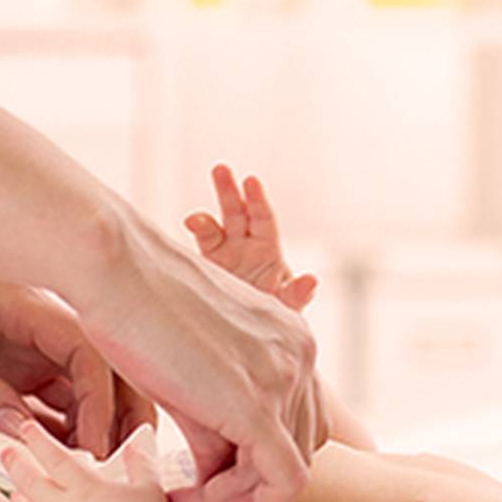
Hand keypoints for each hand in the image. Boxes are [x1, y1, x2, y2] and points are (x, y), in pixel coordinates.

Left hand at [0, 247, 154, 454]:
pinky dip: (67, 430)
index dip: (100, 403)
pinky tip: (61, 463)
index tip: (94, 450)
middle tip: (119, 467)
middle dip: (122, 416)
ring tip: (94, 473)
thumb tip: (18, 430)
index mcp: (22, 305)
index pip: (87, 352)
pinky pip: (57, 399)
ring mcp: (33, 345)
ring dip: (98, 427)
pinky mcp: (20, 365)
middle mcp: (39, 324)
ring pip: (88, 388)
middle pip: (107, 369)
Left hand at [0, 418, 167, 501]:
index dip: (36, 439)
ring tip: (12, 499)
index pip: (53, 456)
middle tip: (6, 454)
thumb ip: (141, 464)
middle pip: (29, 483)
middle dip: (15, 465)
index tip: (26, 428)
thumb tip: (137, 448)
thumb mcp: (149, 488)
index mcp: (84, 487)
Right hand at [78, 206, 327, 501]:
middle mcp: (300, 353)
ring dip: (234, 501)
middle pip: (299, 448)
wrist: (111, 267)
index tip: (205, 480)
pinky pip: (278, 483)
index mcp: (288, 336)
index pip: (297, 420)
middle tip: (190, 499)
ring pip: (288, 473)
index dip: (256, 460)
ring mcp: (286, 377)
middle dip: (248, 486)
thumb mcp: (187, 368)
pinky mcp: (259, 405)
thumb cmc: (131, 307)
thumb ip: (212, 418)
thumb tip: (214, 471)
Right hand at [183, 165, 317, 310]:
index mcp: (268, 249)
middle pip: (237, 212)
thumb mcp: (289, 305)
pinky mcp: (207, 266)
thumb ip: (297, 293)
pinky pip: (200, 246)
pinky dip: (195, 234)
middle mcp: (245, 245)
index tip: (251, 182)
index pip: (263, 218)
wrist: (250, 332)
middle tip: (220, 169)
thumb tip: (312, 280)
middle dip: (228, 191)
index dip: (257, 200)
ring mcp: (224, 254)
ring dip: (204, 218)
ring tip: (194, 219)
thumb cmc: (275, 314)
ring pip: (213, 226)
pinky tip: (189, 228)